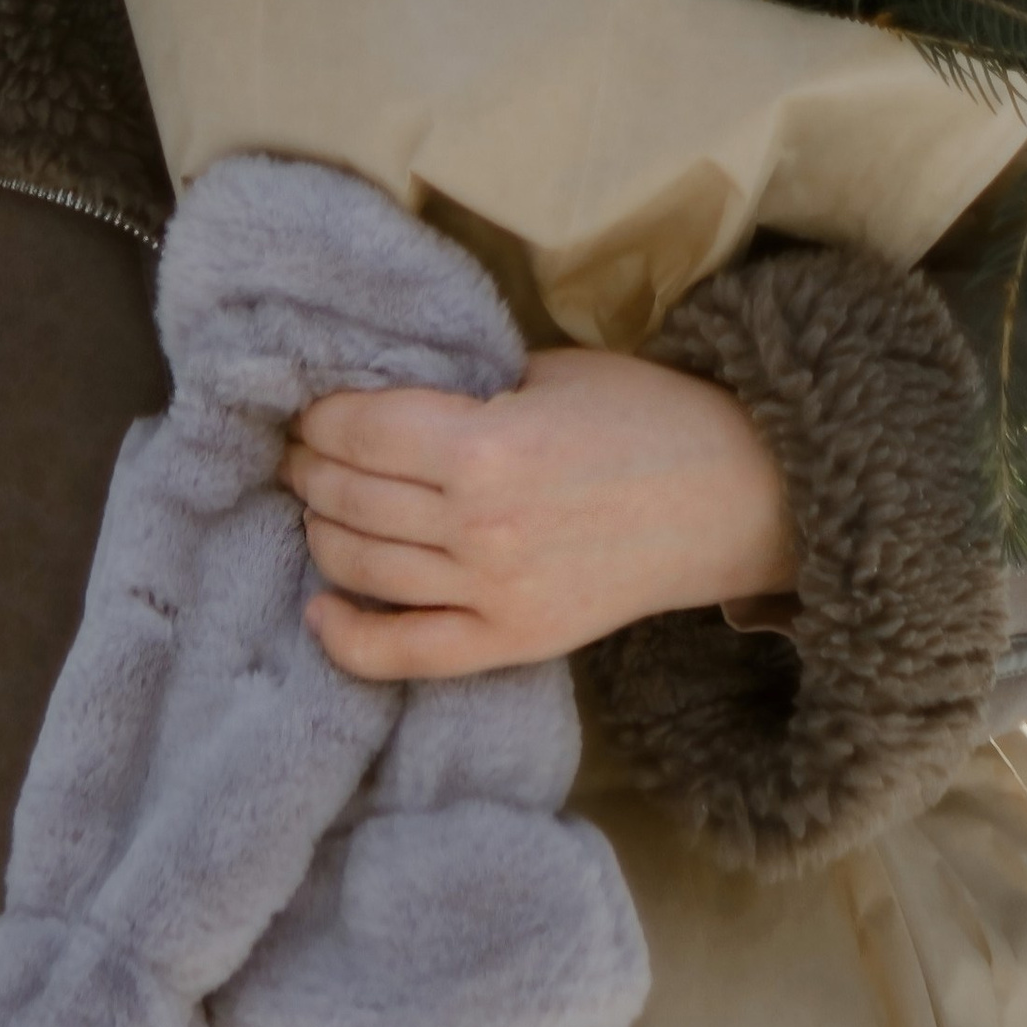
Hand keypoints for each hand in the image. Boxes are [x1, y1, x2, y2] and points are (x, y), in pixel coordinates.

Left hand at [281, 345, 794, 680]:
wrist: (728, 497)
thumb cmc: (639, 413)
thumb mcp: (542, 372)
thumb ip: (459, 390)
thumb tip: (377, 394)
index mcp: (483, 446)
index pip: (357, 433)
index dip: (318, 418)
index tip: (308, 408)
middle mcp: (479, 527)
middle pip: (350, 498)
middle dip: (309, 469)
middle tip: (297, 452)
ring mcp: (495, 594)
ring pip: (364, 567)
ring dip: (321, 531)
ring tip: (314, 505)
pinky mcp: (516, 642)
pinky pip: (408, 654)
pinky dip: (349, 638)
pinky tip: (318, 608)